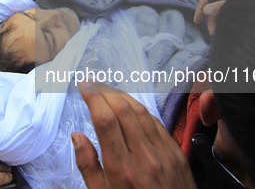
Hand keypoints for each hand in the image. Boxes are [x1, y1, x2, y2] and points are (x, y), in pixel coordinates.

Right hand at [73, 81, 195, 188]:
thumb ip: (88, 166)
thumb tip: (77, 136)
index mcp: (121, 169)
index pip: (105, 120)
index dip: (93, 97)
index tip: (83, 87)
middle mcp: (144, 157)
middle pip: (123, 109)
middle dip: (105, 91)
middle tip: (92, 84)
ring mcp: (164, 153)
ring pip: (142, 112)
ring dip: (123, 96)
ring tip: (108, 91)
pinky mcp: (177, 154)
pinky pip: (157, 123)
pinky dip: (141, 110)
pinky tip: (131, 108)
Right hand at [193, 0, 233, 36]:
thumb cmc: (254, 2)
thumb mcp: (234, 4)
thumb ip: (219, 7)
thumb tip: (205, 11)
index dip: (199, 10)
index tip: (197, 22)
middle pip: (212, 4)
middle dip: (211, 19)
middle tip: (212, 32)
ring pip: (219, 8)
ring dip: (217, 20)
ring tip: (218, 32)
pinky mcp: (237, 1)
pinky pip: (226, 9)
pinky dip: (224, 18)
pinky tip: (224, 26)